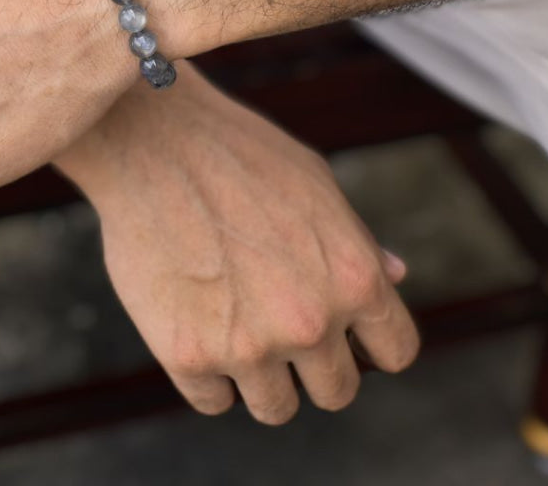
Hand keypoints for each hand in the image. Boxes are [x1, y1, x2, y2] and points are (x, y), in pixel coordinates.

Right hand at [56, 65, 418, 423]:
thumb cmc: (237, 153)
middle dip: (313, 365)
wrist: (152, 140)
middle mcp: (309, 321)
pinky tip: (195, 321)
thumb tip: (395, 277)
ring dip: (259, 375)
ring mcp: (248, 344)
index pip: (394, 352)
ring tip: (232, 319)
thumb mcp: (316, 184)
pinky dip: (206, 372)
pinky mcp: (187, 355)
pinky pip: (213, 399)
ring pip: (275, 407)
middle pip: (337, 392)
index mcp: (354, 278)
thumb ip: (358, 241)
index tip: (343, 334)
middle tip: (276, 323)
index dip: (369, 344)